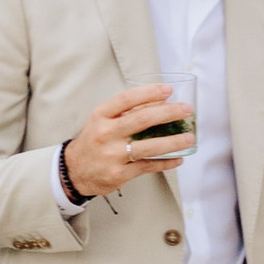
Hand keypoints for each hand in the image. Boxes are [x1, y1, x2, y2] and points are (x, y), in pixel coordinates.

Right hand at [62, 83, 187, 199]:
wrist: (74, 170)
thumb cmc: (93, 141)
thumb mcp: (101, 121)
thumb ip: (125, 112)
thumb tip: (159, 103)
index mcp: (101, 115)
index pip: (127, 99)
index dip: (149, 92)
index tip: (168, 90)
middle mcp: (106, 134)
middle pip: (142, 120)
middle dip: (168, 113)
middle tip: (186, 110)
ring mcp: (113, 155)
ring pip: (149, 146)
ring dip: (173, 142)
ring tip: (189, 138)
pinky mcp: (120, 174)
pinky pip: (148, 166)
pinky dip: (166, 162)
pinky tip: (178, 158)